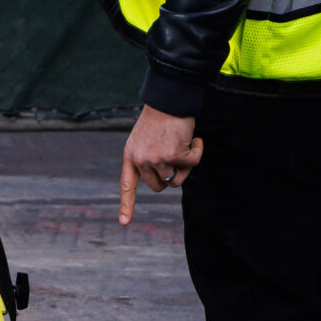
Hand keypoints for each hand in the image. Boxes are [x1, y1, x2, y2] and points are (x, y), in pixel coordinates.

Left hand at [118, 104, 201, 223]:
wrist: (169, 98)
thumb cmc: (161, 116)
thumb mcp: (146, 138)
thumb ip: (150, 158)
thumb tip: (167, 179)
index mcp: (131, 155)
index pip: (127, 184)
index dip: (126, 204)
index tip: (124, 222)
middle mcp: (141, 160)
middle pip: (159, 186)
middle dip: (172, 176)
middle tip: (178, 156)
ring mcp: (157, 159)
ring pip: (177, 178)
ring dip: (186, 164)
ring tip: (184, 143)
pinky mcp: (174, 155)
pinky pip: (192, 163)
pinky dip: (197, 150)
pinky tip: (193, 138)